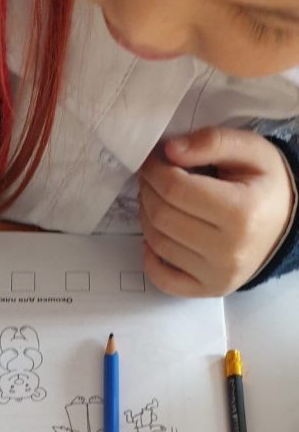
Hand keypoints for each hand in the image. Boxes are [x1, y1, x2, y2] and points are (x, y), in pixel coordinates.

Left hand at [138, 127, 294, 296]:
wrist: (285, 225)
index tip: (153, 160)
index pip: (176, 189)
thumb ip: (212, 142)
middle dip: (148, 191)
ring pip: (158, 244)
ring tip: (155, 200)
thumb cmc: (265, 186)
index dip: (155, 171)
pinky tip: (155, 239)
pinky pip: (164, 280)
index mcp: (241, 212)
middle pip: (162, 217)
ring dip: (146, 217)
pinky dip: (150, 259)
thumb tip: (169, 150)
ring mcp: (218, 275)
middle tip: (152, 178)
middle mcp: (229, 250)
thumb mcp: (251, 151)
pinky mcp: (210, 290)